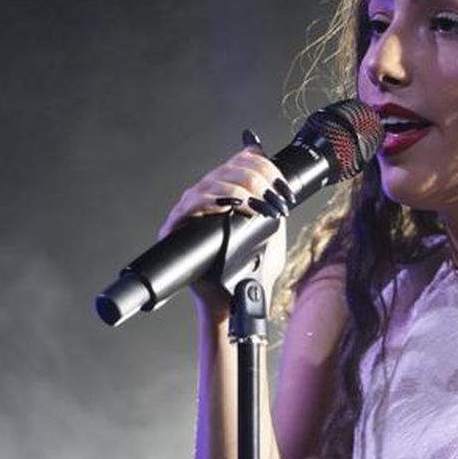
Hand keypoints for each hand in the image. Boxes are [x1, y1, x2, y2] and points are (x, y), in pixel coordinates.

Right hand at [158, 138, 290, 312]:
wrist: (235, 298)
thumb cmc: (252, 268)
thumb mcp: (272, 230)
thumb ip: (274, 203)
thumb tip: (278, 179)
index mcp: (228, 190)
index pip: (242, 160)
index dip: (264, 167)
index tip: (281, 188)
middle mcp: (207, 195)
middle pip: (229, 168)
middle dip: (256, 181)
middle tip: (271, 200)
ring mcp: (190, 208)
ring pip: (212, 182)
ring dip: (239, 190)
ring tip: (256, 206)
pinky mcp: (176, 226)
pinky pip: (192, 204)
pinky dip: (212, 201)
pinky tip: (230, 206)